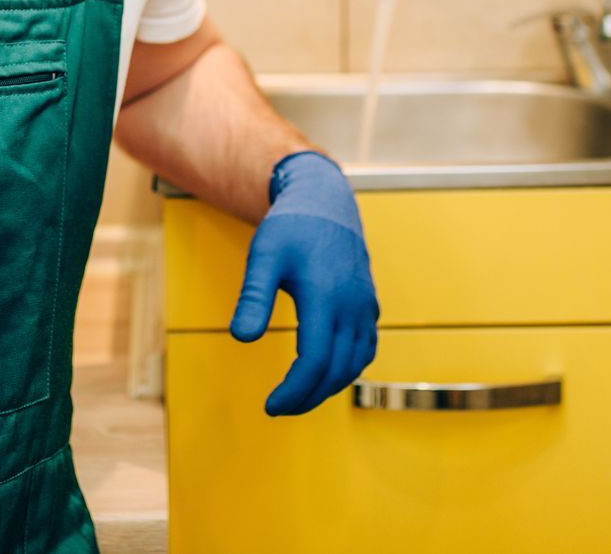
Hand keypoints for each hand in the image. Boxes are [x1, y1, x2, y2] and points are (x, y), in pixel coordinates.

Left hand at [229, 150, 378, 415]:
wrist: (325, 202)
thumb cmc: (290, 228)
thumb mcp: (264, 256)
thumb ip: (254, 297)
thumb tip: (241, 338)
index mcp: (326, 296)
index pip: (314, 360)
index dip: (294, 391)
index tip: (270, 406)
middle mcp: (352, 305)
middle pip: (335, 370)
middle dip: (307, 397)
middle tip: (278, 408)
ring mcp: (365, 307)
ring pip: (354, 364)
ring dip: (328, 388)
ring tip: (297, 397)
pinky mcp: (369, 305)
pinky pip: (365, 350)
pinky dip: (347, 370)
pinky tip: (325, 374)